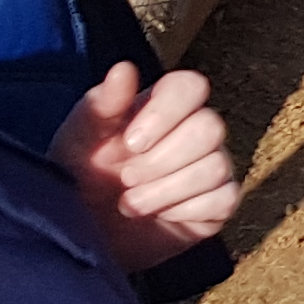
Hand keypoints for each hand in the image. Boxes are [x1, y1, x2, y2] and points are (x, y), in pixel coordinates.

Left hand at [52, 62, 240, 273]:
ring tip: (129, 204)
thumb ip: (101, 104)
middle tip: (124, 179)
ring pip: (216, 165)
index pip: (191, 86)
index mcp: (162, 107)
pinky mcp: (219, 203)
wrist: (82, 233)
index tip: (130, 142)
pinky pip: (224, 198)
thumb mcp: (79, 139)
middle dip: (160, 161)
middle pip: (210, 127)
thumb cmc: (78, 178)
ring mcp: (211, 166)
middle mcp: (194, 131)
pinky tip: (158, 216)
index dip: (166, 112)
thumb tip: (124, 69)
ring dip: (165, 191)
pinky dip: (184, 210)